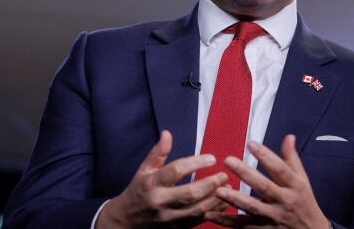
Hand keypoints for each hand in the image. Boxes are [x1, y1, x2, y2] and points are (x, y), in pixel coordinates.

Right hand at [97, 130, 227, 227]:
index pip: (175, 171)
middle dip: (210, 184)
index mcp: (151, 184)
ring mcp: (168, 218)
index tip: (212, 158)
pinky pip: (198, 221)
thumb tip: (167, 133)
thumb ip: (158, 153)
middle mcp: (159, 202)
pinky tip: (223, 202)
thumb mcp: (144, 170)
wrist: (126, 222)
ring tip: (228, 186)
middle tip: (224, 175)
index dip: (195, 163)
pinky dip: (213, 212)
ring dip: (216, 198)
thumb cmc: (138, 191)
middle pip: (189, 194)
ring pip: (197, 210)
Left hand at [204, 135, 329, 228]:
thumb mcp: (302, 179)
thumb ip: (291, 159)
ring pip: (252, 208)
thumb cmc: (304, 201)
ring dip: (234, 200)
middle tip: (228, 160)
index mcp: (295, 186)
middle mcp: (284, 201)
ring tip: (218, 190)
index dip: (266, 155)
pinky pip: (242, 225)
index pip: (280, 168)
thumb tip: (288, 136)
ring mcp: (273, 217)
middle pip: (264, 186)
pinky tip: (210, 213)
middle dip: (246, 174)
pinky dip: (226, 220)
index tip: (251, 143)